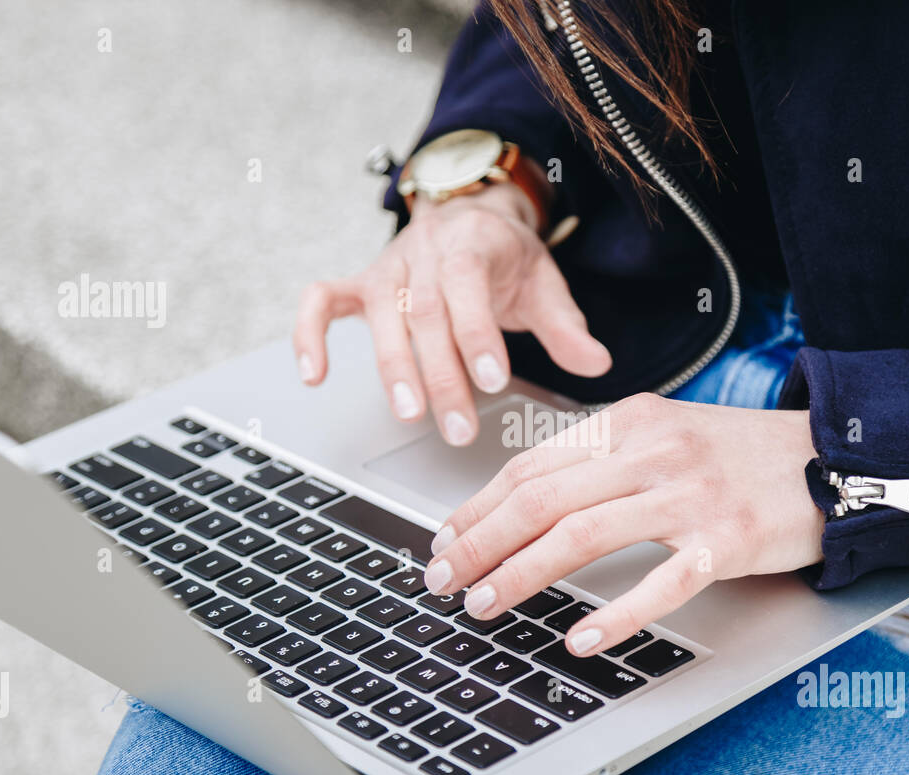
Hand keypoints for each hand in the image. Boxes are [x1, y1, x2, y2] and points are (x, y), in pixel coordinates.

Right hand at [294, 175, 611, 445]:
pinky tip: (314, 376)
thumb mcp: (544, 283)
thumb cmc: (504, 257)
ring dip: (393, 369)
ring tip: (410, 414)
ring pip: (381, 316)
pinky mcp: (360, 285)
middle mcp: (424, 253)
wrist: (468, 213)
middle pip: (426, 315)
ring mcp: (388, 268)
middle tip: (460, 427)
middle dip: (442, 375)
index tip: (493, 380)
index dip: (477, 334)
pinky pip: (321, 302)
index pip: (468, 286)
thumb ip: (566, 327)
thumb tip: (598, 364)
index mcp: (472, 244)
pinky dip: (310, 335)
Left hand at [422, 393, 825, 655]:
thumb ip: (603, 459)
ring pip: (583, 533)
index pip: (532, 465)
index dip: (479, 507)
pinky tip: (581, 638)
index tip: (446, 541)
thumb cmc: (740, 455)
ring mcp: (689, 496)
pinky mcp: (725, 541)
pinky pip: (660, 582)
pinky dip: (616, 614)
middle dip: (480, 542)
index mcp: (630, 422)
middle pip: (543, 497)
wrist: (833, 459)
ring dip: (523, 573)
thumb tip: (528, 501)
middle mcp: (653, 452)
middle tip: (445, 580)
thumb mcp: (666, 434)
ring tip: (486, 605)